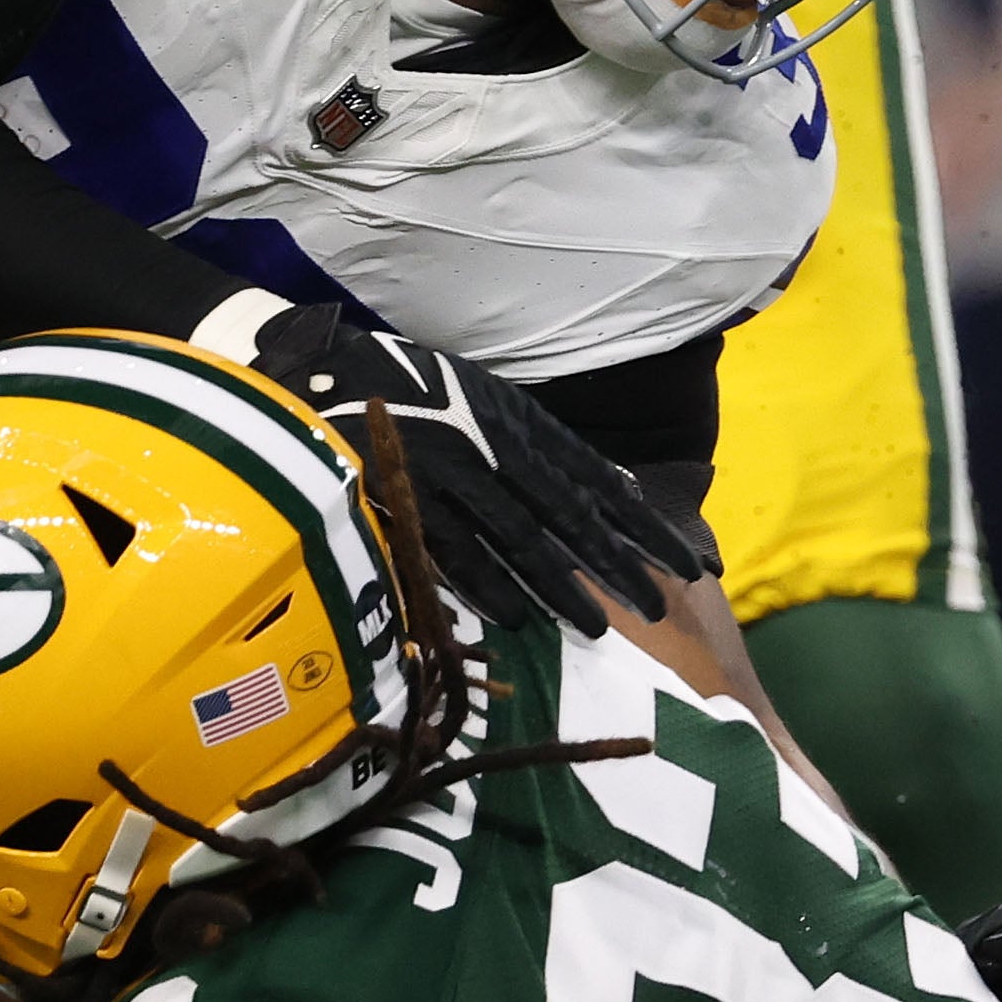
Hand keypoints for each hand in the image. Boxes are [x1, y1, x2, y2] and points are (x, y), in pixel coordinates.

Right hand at [244, 307, 712, 637]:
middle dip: (615, 565)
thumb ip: (540, 443)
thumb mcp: (486, 399)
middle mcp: (491, 446)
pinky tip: (520, 621)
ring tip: (597, 628)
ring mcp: (448, 476)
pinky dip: (488, 589)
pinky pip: (453, 555)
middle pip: (567, 516)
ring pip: (517, 542)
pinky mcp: (402, 502)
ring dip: (560, 588)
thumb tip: (609, 489)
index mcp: (516, 419)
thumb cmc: (410, 388)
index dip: (641, 524)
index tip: (682, 561)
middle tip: (657, 608)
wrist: (319, 373)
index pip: (595, 480)